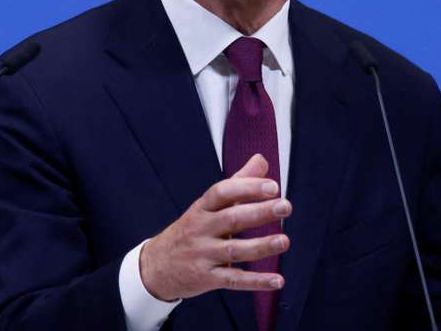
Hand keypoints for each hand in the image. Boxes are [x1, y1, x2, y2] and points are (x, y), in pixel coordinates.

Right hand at [140, 153, 291, 300]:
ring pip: (234, 250)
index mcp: (202, 208)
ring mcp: (203, 255)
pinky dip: (256, 281)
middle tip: (284, 206)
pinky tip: (277, 280)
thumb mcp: (207, 205)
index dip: (247, 187)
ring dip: (261, 246)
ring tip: (284, 241)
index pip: (222, 192)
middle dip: (259, 212)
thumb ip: (238, 183)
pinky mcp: (207, 278)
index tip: (272, 186)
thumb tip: (261, 160)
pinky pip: (234, 280)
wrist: (156, 266)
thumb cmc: (190, 231)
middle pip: (231, 219)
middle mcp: (201, 229)